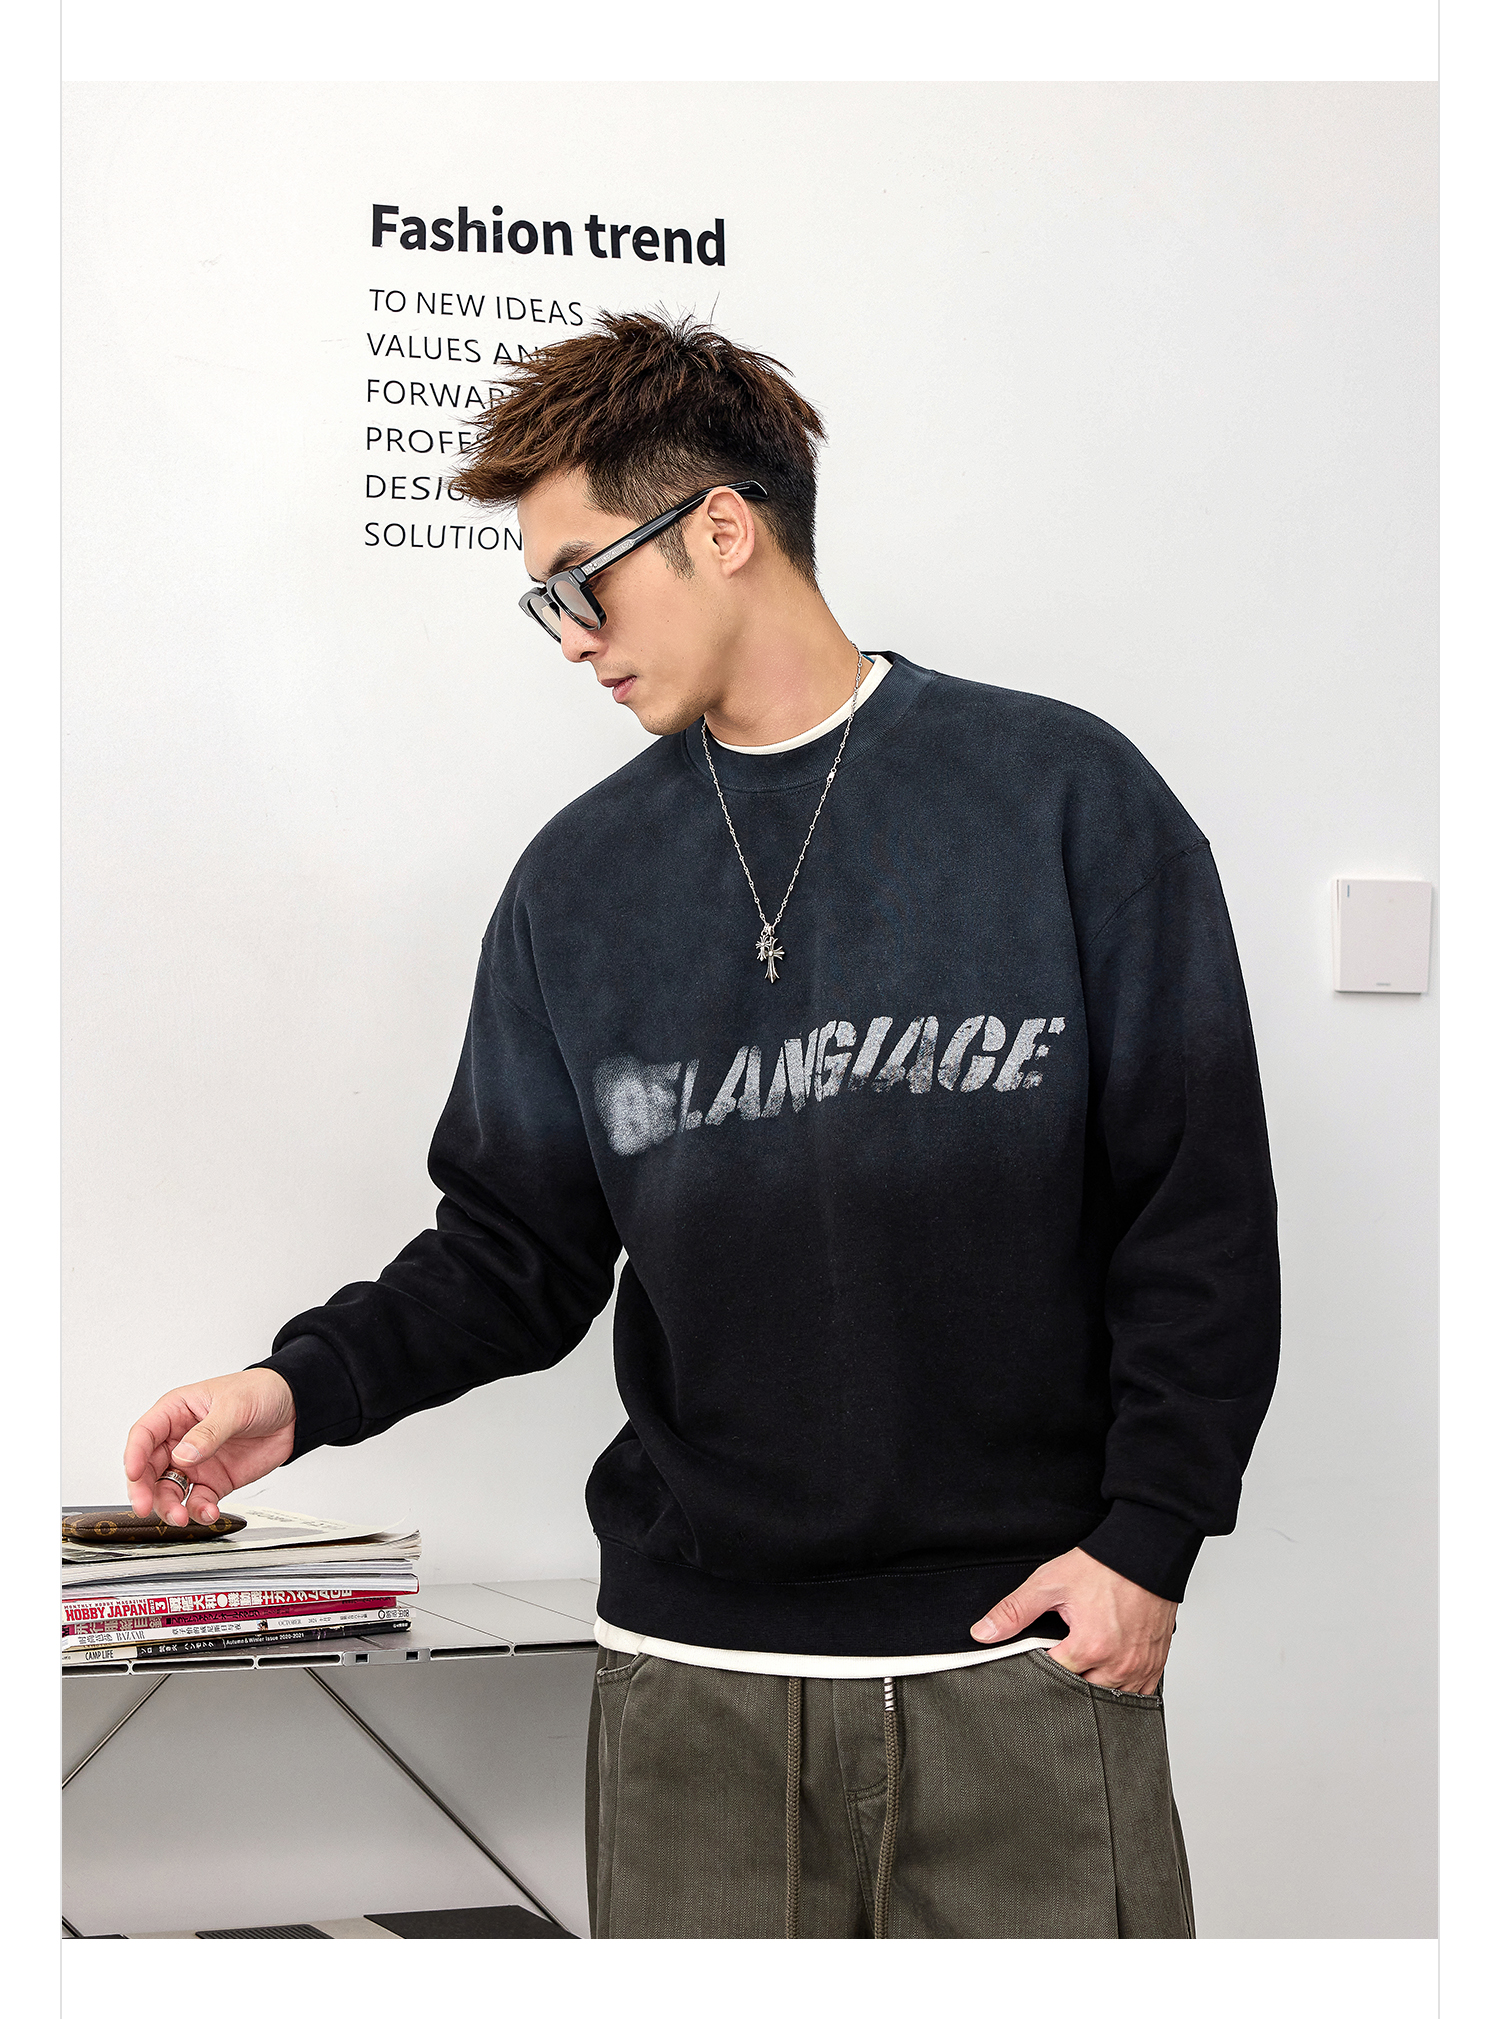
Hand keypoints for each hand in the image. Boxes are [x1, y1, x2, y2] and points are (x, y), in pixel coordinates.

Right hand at [123, 1369, 296, 1526]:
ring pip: (169, 1490)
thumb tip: (182, 1455)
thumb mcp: (234, 1406)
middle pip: (149, 1469)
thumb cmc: (260, 1392)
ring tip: (183, 1517)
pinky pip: (198, 1501)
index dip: (134, 1455)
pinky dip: (199, 1511)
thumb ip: (208, 1432)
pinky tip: (209, 1513)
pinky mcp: (214, 1481)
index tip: (133, 1475)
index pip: (144, 1435)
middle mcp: (180, 1440)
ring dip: (170, 1506)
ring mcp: (196, 1463)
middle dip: (145, 1491)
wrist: (295, 1409)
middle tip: (147, 1508)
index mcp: (177, 1412)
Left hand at [970, 1547, 1176, 1694]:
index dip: (1037, 1672)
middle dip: (1064, 1685)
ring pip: (1108, 1699)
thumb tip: (982, 1634)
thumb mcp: (1049, 1583)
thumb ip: (1014, 1611)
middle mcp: (1117, 1665)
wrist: (1146, 1553)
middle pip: (1080, 1695)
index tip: (1034, 1661)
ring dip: (1092, 1690)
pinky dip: (1121, 1690)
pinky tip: (1108, 1675)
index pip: (1051, 1680)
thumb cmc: (1102, 1567)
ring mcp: (1139, 1668)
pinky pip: (1137, 1695)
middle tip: (1056, 1665)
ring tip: (1081, 1669)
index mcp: (1088, 1646)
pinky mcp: (1154, 1665)